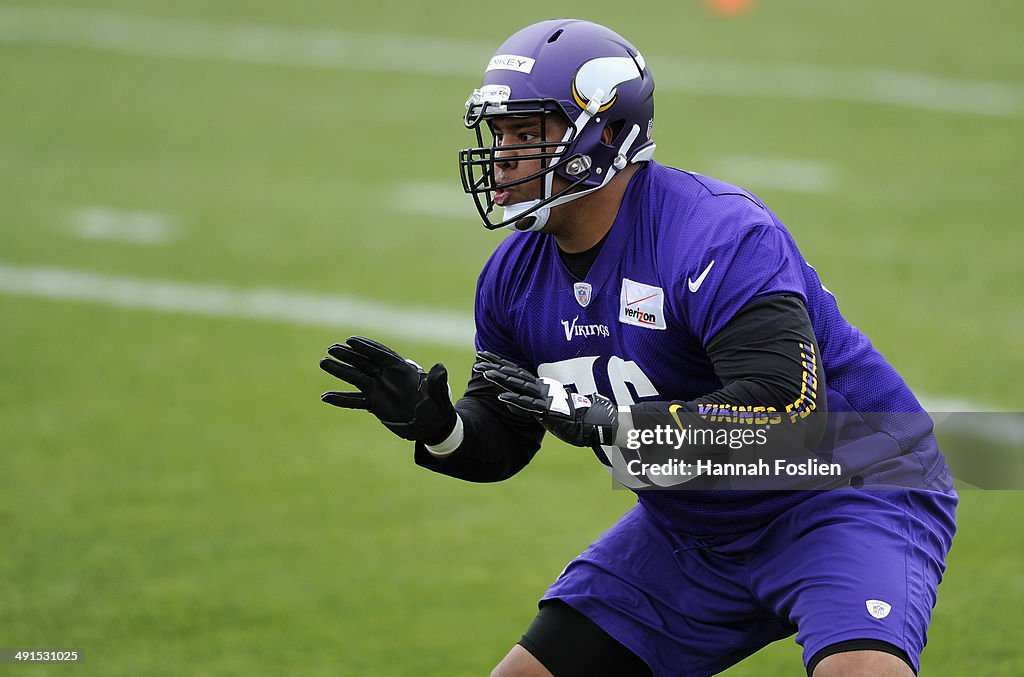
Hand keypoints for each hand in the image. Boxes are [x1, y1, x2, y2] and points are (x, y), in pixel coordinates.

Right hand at [320, 336, 454, 442]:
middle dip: (348, 355)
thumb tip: (440, 367)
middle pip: (364, 362)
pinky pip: (354, 401)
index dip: (366, 347)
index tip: (350, 340)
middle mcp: (387, 377)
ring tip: (323, 362)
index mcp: (401, 370)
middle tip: (331, 348)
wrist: (430, 424)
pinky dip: (341, 399)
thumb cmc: (437, 407)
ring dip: (340, 371)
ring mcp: (378, 389)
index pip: (381, 354)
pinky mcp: (374, 404)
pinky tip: (326, 397)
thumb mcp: (438, 394)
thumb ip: (436, 381)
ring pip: (355, 377)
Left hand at [474, 351, 616, 446]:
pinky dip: (514, 400)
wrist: (597, 423)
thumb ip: (529, 403)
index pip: (516, 372)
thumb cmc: (574, 417)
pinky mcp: (548, 412)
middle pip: (514, 374)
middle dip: (495, 366)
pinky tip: (501, 396)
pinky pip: (528, 406)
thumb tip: (508, 400)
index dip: (500, 363)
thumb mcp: (548, 409)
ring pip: (518, 386)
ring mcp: (544, 399)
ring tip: (484, 372)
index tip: (483, 355)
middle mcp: (541, 390)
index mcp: (541, 387)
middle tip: (478, 357)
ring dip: (501, 379)